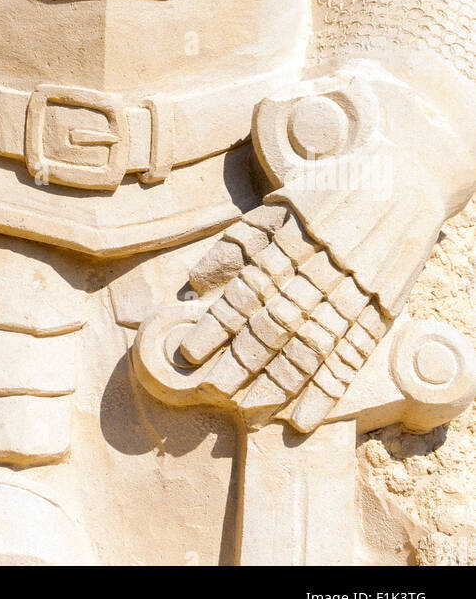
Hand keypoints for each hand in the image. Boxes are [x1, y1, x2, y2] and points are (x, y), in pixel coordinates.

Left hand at [178, 205, 389, 432]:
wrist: (408, 180)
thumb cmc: (334, 189)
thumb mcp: (283, 201)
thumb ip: (240, 241)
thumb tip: (195, 282)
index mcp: (294, 241)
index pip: (247, 291)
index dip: (217, 325)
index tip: (190, 352)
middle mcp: (324, 270)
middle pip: (276, 325)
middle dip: (242, 362)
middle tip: (213, 391)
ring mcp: (356, 293)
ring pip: (312, 348)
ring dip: (279, 385)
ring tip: (251, 412)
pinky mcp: (383, 311)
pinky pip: (353, 357)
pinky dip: (327, 391)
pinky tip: (304, 418)